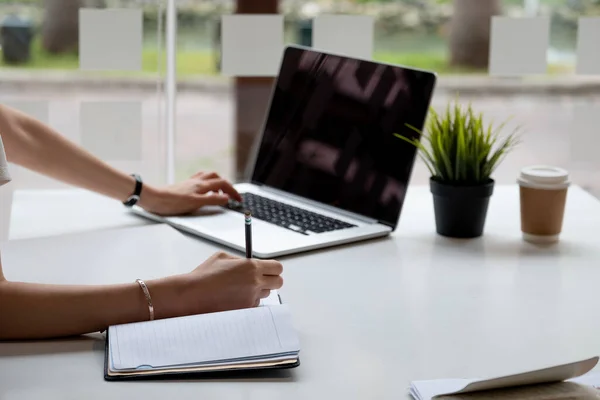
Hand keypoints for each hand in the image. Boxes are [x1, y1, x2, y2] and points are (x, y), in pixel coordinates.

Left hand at [139, 172, 242, 215]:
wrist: (153, 198)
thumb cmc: (171, 202)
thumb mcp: (196, 204)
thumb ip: (213, 200)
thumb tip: (226, 198)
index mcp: (201, 185)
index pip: (223, 184)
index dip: (233, 191)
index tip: (238, 200)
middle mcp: (196, 181)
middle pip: (217, 177)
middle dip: (227, 185)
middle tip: (231, 195)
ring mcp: (189, 183)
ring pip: (208, 177)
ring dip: (216, 182)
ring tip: (219, 192)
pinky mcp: (183, 186)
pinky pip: (198, 180)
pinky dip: (206, 183)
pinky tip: (203, 190)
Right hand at [156, 252, 283, 317]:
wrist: (193, 295)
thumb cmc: (205, 275)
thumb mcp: (223, 257)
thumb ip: (241, 260)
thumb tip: (250, 263)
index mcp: (251, 267)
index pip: (277, 267)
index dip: (273, 268)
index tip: (268, 269)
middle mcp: (255, 283)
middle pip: (278, 282)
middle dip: (271, 280)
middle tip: (259, 279)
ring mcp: (251, 298)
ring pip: (265, 294)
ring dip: (258, 291)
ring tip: (239, 289)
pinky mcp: (245, 310)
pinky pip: (254, 305)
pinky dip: (248, 302)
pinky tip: (234, 299)